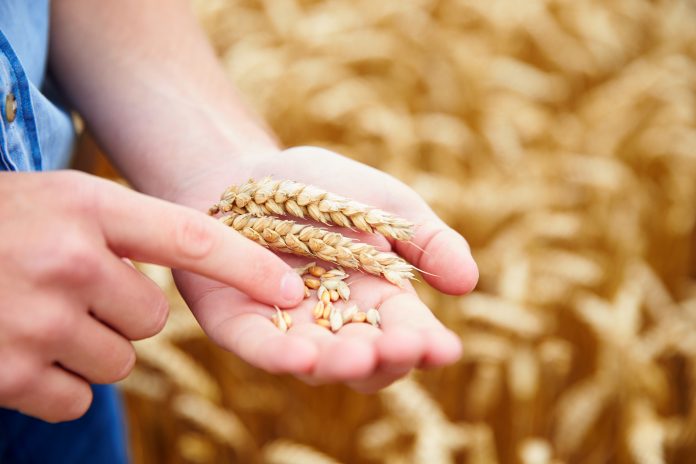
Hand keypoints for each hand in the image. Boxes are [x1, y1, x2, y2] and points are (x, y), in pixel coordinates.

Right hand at [0, 170, 303, 421]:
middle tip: (73, 289)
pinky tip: (18, 347)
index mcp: (86, 206)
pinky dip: (57, 381)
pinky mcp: (6, 374)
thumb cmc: (0, 223)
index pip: (191, 237)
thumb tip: (205, 271)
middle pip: (152, 319)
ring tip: (38, 313)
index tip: (291, 288)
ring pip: (119, 360)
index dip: (248, 266)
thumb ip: (126, 230)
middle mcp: (67, 260)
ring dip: (90, 346)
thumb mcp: (61, 202)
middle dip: (123, 312)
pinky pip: (77, 396)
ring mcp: (34, 320)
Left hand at [172, 147, 477, 391]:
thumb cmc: (322, 189)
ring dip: (338, 364)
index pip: (408, 333)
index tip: (446, 348)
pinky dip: (278, 356)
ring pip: (317, 363)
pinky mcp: (238, 323)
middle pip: (366, 361)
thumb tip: (467, 282)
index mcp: (377, 298)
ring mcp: (285, 328)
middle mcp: (335, 324)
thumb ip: (426, 240)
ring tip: (358, 355)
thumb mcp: (385, 204)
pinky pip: (259, 347)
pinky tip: (300, 357)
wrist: (247, 174)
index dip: (427, 344)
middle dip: (386, 359)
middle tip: (403, 348)